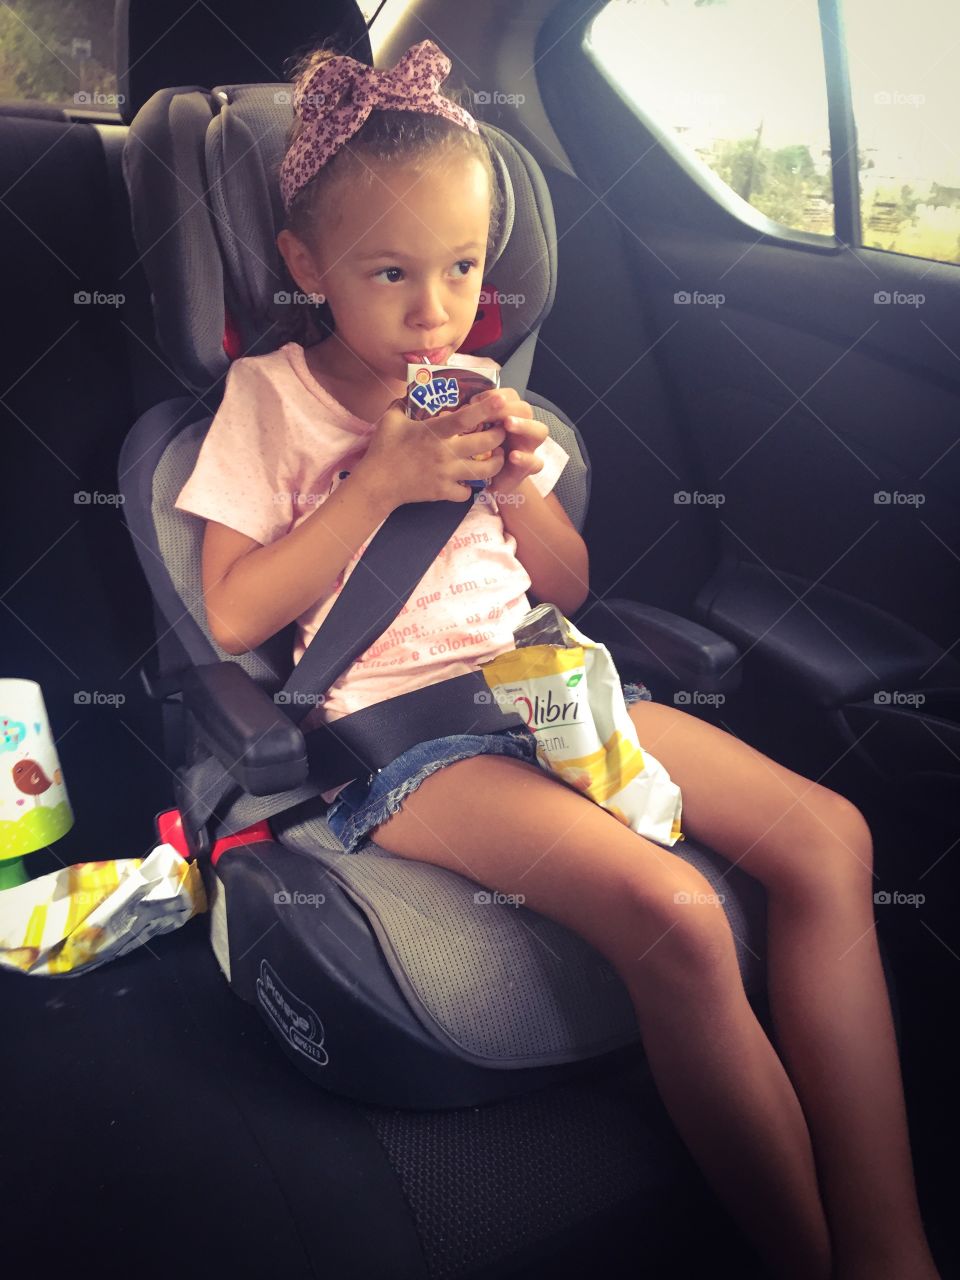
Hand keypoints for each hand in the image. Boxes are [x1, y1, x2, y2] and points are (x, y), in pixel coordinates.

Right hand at [356, 395, 507, 508]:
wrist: (376, 484)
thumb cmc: (383, 449)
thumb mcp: (391, 419)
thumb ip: (404, 403)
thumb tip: (413, 390)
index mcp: (434, 432)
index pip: (465, 418)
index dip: (486, 408)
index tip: (501, 399)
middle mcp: (445, 453)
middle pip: (486, 444)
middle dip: (499, 436)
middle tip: (500, 431)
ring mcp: (446, 474)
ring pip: (485, 471)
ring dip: (496, 463)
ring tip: (497, 457)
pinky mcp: (443, 492)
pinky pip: (467, 492)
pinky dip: (470, 488)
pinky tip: (468, 481)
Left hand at [473, 388, 546, 495]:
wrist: (493, 483)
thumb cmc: (479, 455)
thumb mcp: (472, 437)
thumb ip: (468, 425)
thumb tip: (449, 416)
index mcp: (507, 415)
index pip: (509, 396)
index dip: (494, 395)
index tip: (474, 402)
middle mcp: (522, 428)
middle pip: (525, 409)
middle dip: (509, 407)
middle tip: (491, 407)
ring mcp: (529, 446)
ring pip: (539, 431)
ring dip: (524, 425)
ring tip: (509, 425)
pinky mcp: (529, 467)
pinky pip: (535, 462)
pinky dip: (525, 459)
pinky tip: (513, 457)